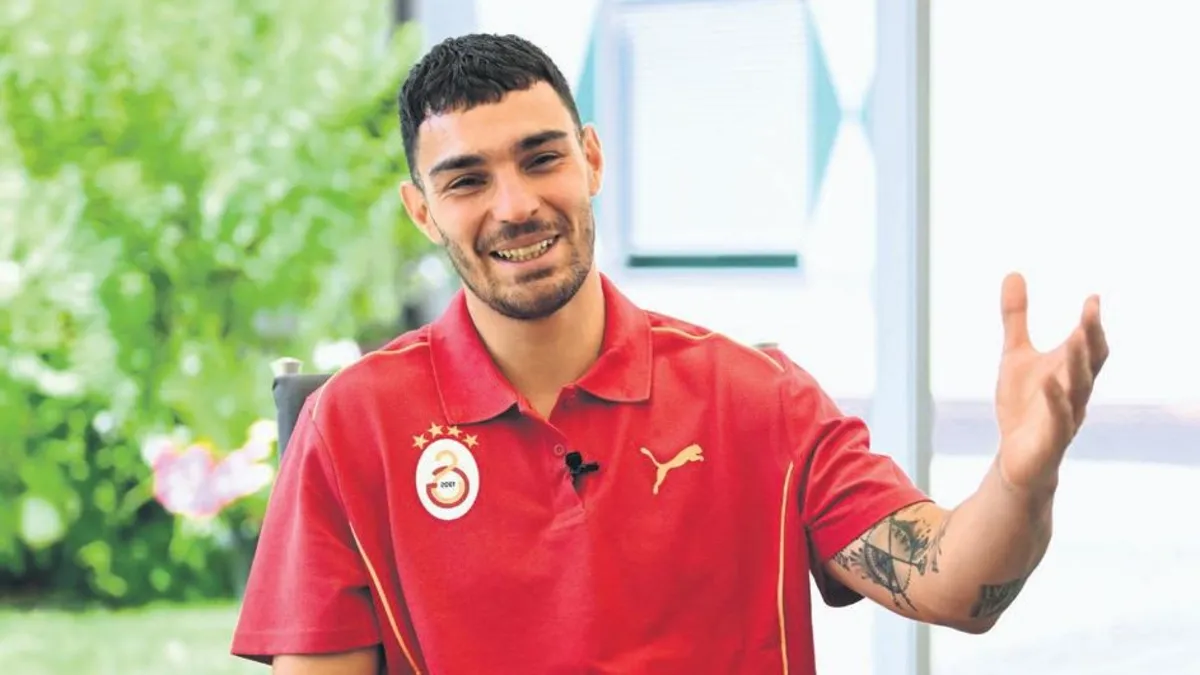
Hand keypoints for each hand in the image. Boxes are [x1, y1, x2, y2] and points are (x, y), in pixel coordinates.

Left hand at [994, 273, 1108, 490]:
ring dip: (1079, 363)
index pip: (1089, 345)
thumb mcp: (1015, 355)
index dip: (1093, 324)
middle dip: (1092, 337)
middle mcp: (1075, 391)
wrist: (1018, 457)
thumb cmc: (1024, 404)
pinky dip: (1055, 399)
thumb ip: (1016, 318)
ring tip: (1077, 338)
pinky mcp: (1052, 438)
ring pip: (1079, 388)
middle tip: (1090, 312)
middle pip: (1091, 362)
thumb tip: (1013, 273)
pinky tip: (1048, 381)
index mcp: (1070, 371)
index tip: (1092, 298)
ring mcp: (1067, 415)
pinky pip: (1059, 418)